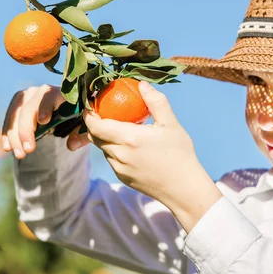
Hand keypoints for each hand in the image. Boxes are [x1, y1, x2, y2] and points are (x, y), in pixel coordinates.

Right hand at [2, 84, 89, 158]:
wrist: (70, 113)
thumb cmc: (80, 118)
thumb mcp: (85, 126)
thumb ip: (82, 134)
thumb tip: (71, 145)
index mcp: (61, 93)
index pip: (50, 95)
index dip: (45, 106)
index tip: (43, 121)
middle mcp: (42, 91)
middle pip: (29, 106)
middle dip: (26, 129)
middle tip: (28, 150)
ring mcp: (29, 96)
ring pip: (16, 113)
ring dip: (14, 134)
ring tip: (19, 154)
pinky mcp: (19, 105)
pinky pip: (10, 118)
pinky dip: (7, 133)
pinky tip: (7, 148)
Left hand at [84, 81, 221, 222]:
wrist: (183, 189)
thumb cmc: (180, 154)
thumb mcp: (171, 124)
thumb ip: (156, 102)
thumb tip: (142, 84)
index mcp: (129, 139)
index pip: (96, 125)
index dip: (89, 114)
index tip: (92, 104)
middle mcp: (119, 155)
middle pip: (95, 137)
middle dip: (94, 124)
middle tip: (103, 112)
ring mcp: (119, 169)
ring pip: (103, 149)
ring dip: (105, 137)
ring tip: (117, 127)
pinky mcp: (123, 178)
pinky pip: (112, 160)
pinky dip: (114, 150)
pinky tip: (129, 145)